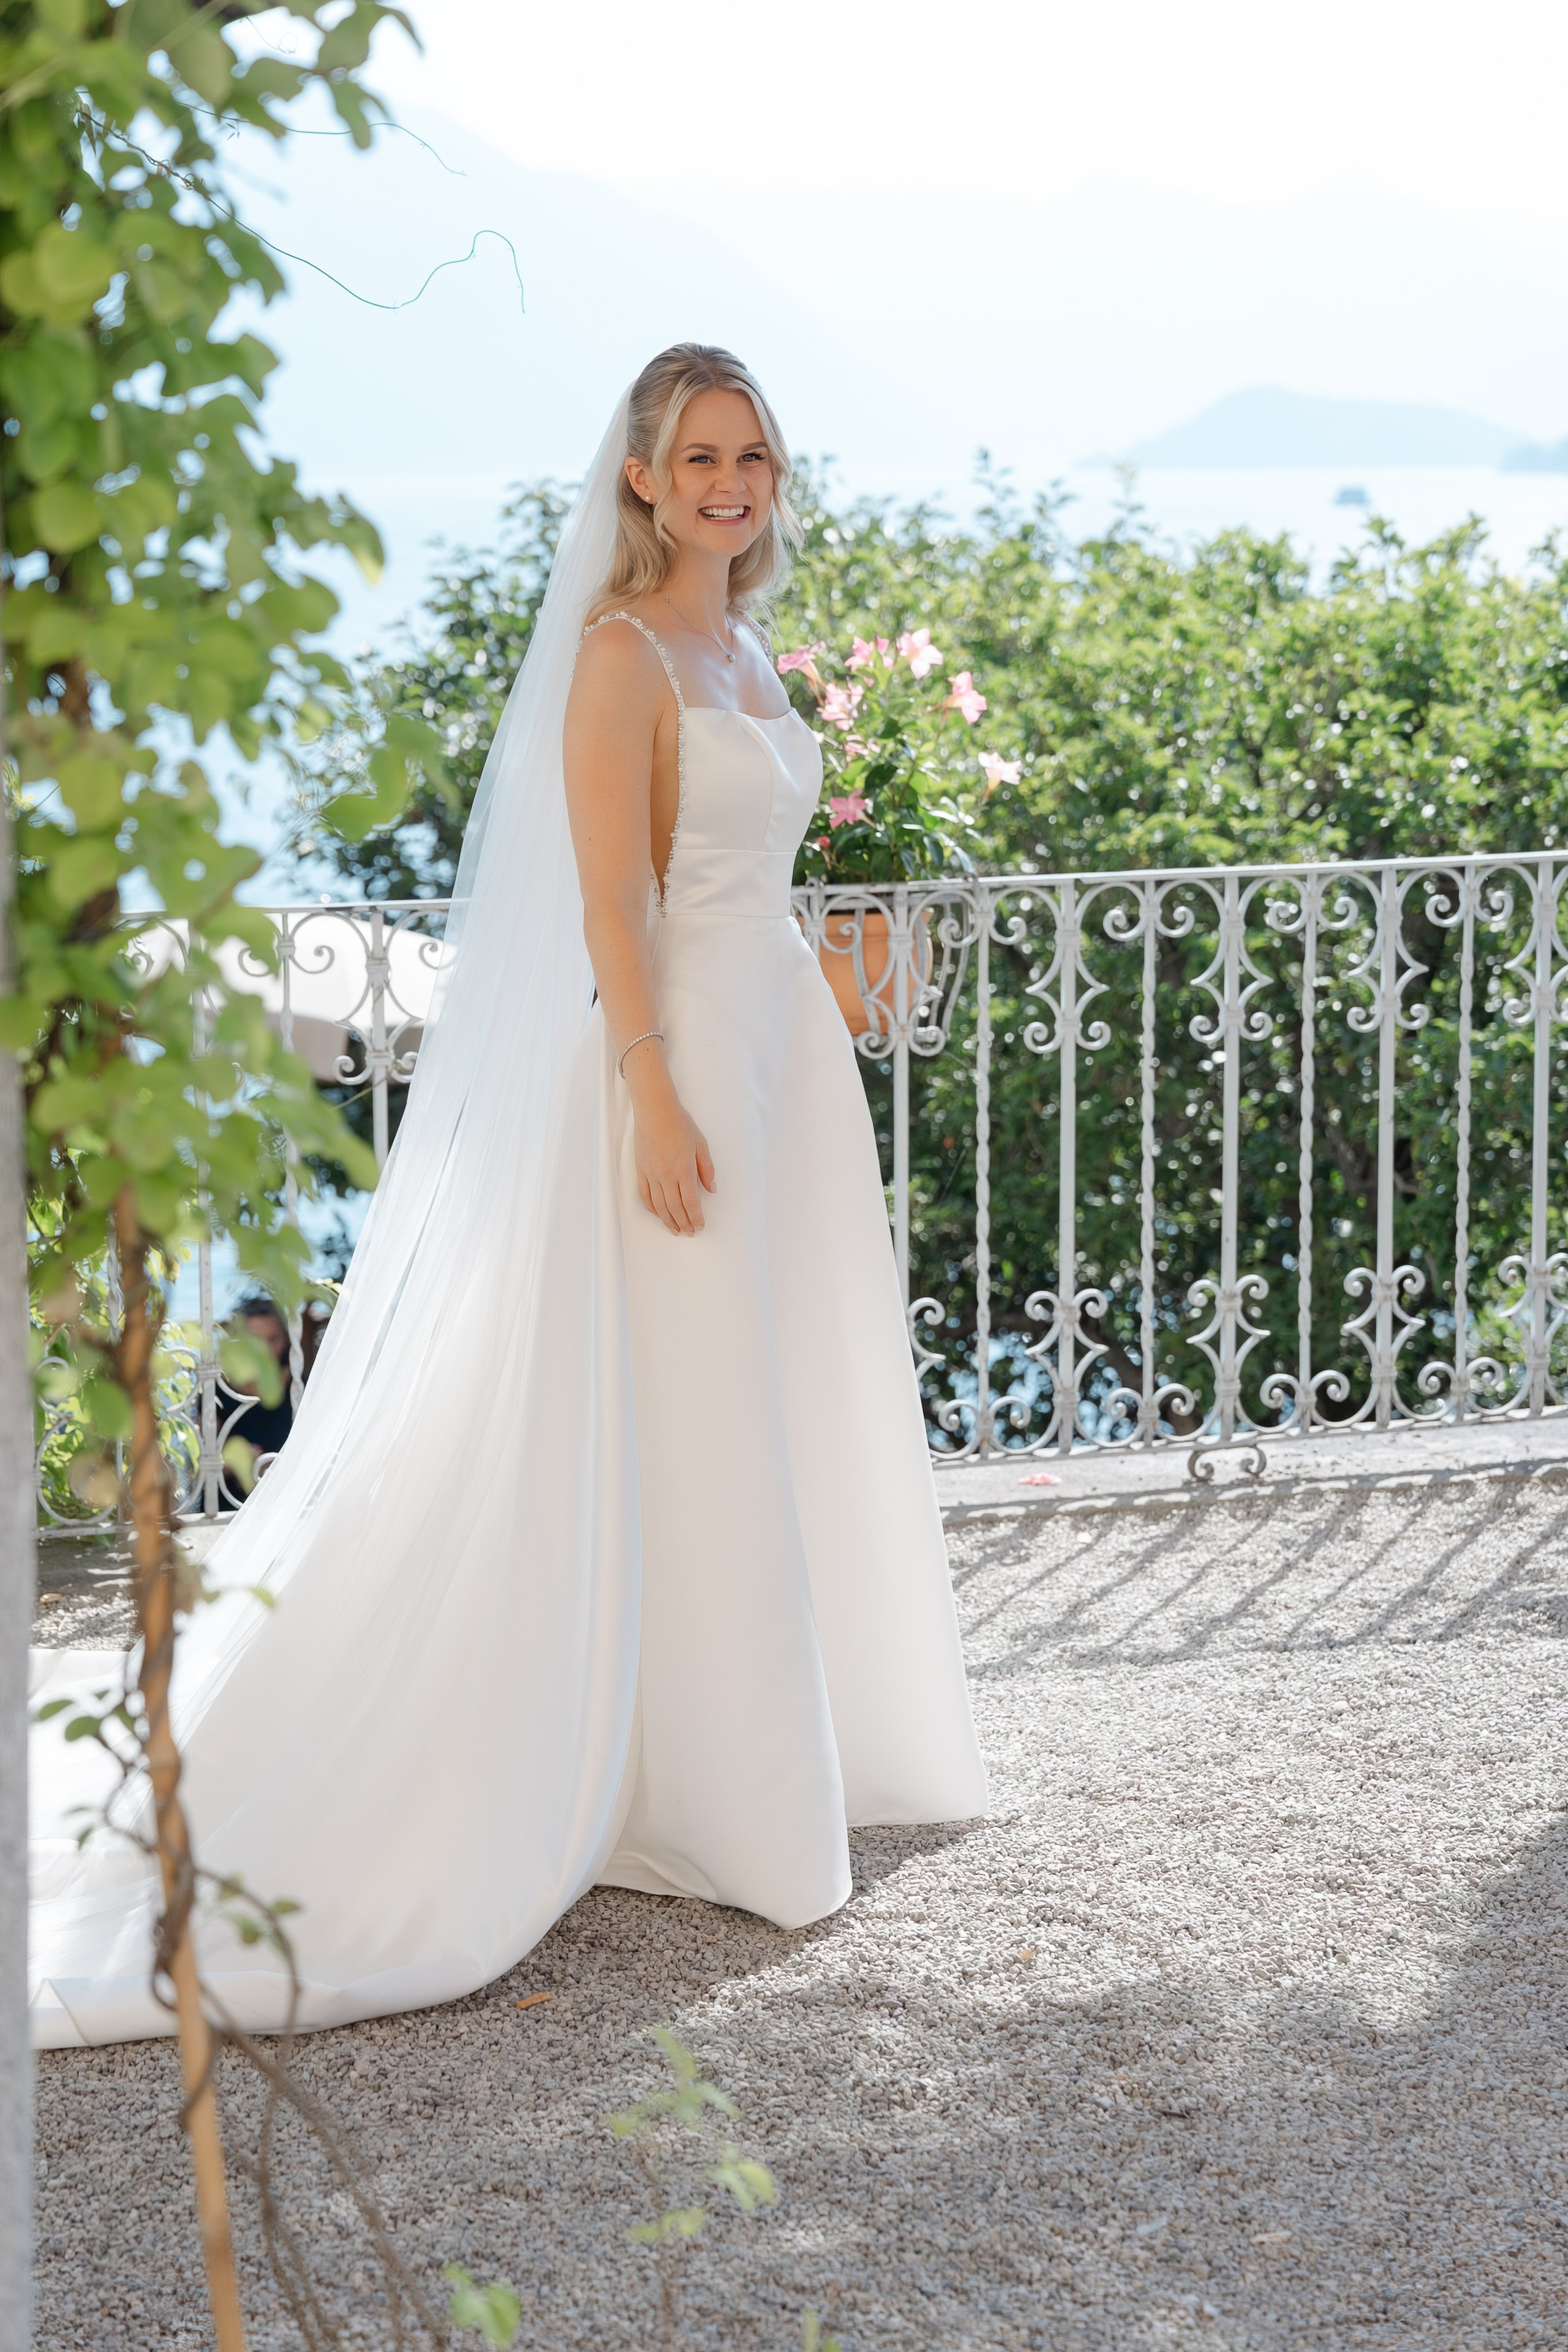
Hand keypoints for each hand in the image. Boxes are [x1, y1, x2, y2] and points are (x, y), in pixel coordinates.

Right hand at [633, 1090, 716, 1233]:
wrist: (655, 1110)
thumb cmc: (680, 1124)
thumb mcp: (701, 1144)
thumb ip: (707, 1168)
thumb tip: (711, 1189)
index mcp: (684, 1168)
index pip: (691, 1201)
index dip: (696, 1217)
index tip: (700, 1226)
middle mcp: (666, 1174)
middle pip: (675, 1207)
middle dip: (684, 1223)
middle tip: (690, 1233)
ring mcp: (651, 1174)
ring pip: (659, 1205)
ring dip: (668, 1220)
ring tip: (676, 1230)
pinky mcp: (641, 1170)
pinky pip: (645, 1195)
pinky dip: (652, 1208)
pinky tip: (659, 1215)